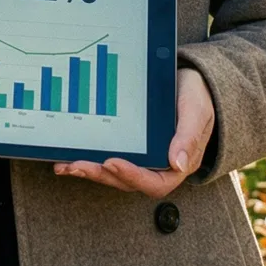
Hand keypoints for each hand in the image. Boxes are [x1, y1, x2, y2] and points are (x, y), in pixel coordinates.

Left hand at [53, 67, 213, 196]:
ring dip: (91, 172)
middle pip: (127, 181)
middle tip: (78, 165)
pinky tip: (67, 159)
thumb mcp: (197, 113)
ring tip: (67, 165)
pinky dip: (88, 160)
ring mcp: (142, 159)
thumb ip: (188, 137)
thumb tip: (178, 164)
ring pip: (114, 174)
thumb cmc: (198, 97)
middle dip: (102, 175)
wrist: (192, 83)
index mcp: (177, 165)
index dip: (132, 176)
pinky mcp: (129, 148)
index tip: (112, 162)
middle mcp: (158, 166)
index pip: (155, 182)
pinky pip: (108, 159)